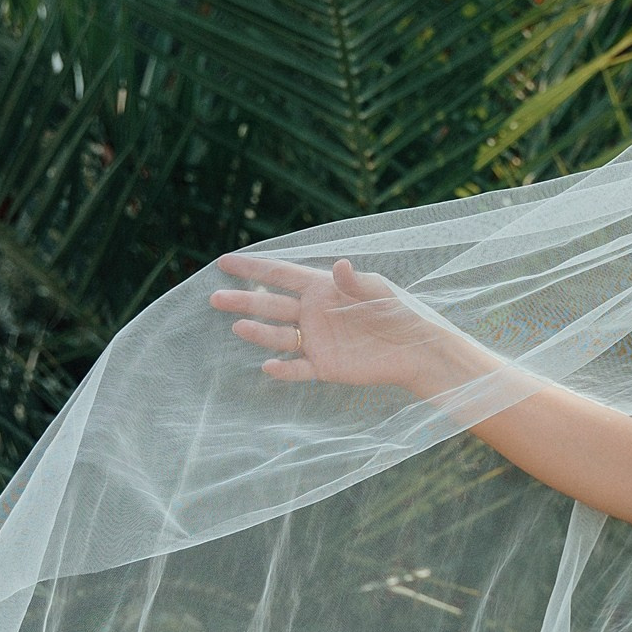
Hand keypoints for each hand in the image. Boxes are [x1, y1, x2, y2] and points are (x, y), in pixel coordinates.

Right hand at [211, 254, 457, 390]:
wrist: (416, 350)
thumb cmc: (399, 312)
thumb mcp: (379, 292)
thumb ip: (357, 282)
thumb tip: (340, 265)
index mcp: (322, 288)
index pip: (281, 275)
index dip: (254, 268)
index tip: (224, 262)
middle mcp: (313, 313)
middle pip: (271, 305)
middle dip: (244, 299)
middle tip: (215, 298)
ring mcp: (316, 341)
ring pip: (279, 336)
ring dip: (259, 332)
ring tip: (238, 327)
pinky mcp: (324, 366)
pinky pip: (298, 368)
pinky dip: (283, 369)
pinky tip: (268, 366)